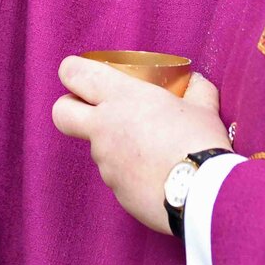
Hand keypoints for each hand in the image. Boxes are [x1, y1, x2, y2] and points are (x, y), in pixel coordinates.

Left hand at [52, 58, 229, 234]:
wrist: (203, 192)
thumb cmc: (200, 141)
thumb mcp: (203, 107)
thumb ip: (194, 90)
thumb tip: (194, 83)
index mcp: (122, 97)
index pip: (74, 74)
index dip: (73, 71)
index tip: (83, 74)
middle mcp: (104, 128)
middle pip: (61, 113)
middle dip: (69, 108)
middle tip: (91, 109)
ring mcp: (106, 162)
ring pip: (98, 148)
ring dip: (116, 146)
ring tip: (154, 151)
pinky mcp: (116, 191)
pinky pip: (118, 176)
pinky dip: (132, 173)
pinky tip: (159, 175)